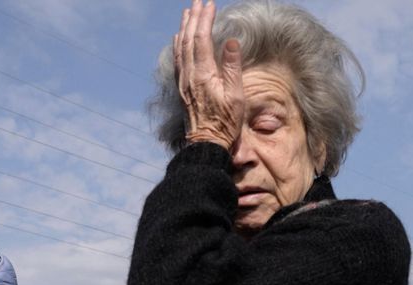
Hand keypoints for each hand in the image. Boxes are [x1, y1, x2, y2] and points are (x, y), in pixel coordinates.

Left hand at [175, 0, 243, 148]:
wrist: (206, 143)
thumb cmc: (225, 123)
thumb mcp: (235, 96)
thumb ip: (231, 67)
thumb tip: (230, 41)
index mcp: (203, 74)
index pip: (202, 39)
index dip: (205, 19)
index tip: (209, 4)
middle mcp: (190, 75)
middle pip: (188, 39)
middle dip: (193, 18)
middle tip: (197, 2)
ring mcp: (183, 82)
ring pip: (180, 48)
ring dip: (184, 28)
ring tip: (187, 12)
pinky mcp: (182, 88)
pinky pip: (177, 60)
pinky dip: (177, 44)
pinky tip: (178, 38)